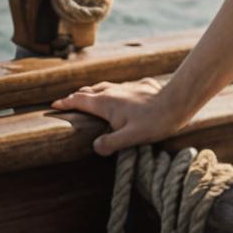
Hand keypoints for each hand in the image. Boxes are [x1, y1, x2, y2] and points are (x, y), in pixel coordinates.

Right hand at [50, 77, 186, 155]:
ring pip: (106, 86)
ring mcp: (128, 86)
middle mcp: (115, 91)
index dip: (67, 103)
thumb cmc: (153, 122)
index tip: (55, 105)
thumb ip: (109, 143)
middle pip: (91, 91)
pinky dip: (112, 91)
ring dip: (94, 92)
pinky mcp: (141, 85)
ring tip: (89, 96)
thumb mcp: (128, 138)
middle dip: (78, 96)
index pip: (81, 100)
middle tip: (68, 101)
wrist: (177, 102)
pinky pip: (121, 87)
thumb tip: (95, 147)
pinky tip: (118, 95)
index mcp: (107, 103)